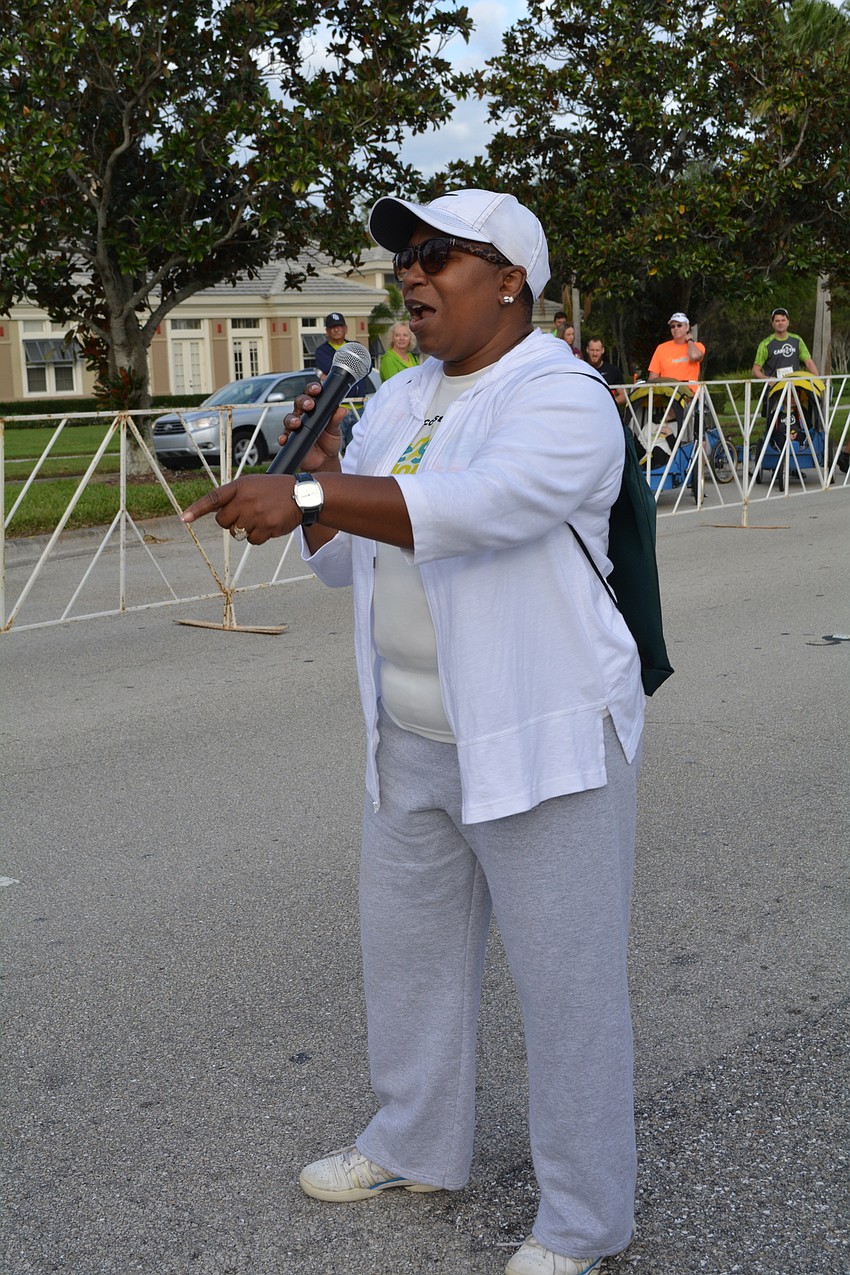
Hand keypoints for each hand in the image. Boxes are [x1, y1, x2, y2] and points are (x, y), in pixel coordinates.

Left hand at [181, 474, 297, 543]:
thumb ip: (234, 496)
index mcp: (240, 486)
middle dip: (230, 522)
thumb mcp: (253, 484)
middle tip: (244, 516)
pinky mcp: (267, 527)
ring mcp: (256, 514)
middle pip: (223, 522)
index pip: (213, 498)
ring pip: (237, 532)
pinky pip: (252, 540)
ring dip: (246, 530)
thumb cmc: (275, 490)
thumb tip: (216, 513)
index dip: (197, 509)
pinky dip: (258, 537)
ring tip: (260, 518)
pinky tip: (268, 525)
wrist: (303, 494)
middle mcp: (246, 499)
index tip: (184, 519)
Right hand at [279, 382, 347, 472]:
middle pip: (298, 403)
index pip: (311, 394)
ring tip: (297, 422)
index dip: (312, 389)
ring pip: (289, 418)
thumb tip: (342, 410)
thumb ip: (336, 420)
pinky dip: (283, 437)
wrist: (325, 460)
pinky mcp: (290, 440)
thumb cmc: (329, 441)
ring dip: (292, 419)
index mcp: (314, 409)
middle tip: (309, 405)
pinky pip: (284, 437)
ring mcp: (295, 427)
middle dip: (303, 402)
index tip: (317, 389)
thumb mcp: (335, 430)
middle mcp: (302, 415)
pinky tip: (285, 438)